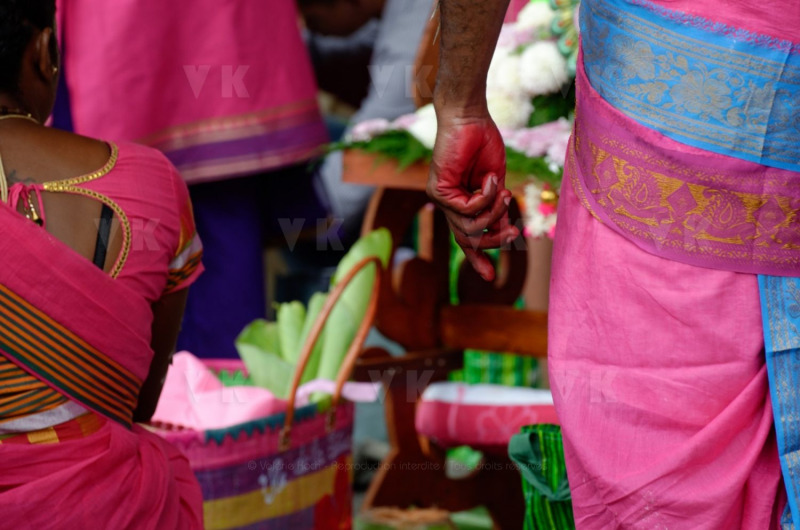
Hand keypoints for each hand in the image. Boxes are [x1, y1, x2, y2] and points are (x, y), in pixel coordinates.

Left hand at [427, 107, 519, 280]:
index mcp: (460, 203)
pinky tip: (489, 179)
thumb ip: (496, 210)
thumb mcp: (495, 185)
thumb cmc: (482, 144)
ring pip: (469, 227)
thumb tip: (506, 233)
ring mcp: (439, 199)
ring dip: (493, 213)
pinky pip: (466, 210)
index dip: (478, 258)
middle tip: (514, 234)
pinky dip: (484, 197)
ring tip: (503, 192)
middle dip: (494, 239)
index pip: (466, 238)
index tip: (491, 278)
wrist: (470, 118)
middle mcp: (446, 204)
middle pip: (468, 238)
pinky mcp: (437, 191)